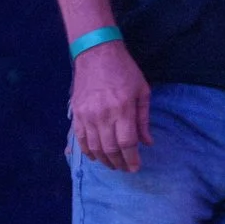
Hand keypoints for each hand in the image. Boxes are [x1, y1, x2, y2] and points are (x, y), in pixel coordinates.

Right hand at [71, 42, 152, 172]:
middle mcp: (103, 116)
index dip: (131, 158)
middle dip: (119, 162)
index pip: (126, 143)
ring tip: (112, 165)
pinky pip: (80, 138)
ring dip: (104, 160)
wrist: (96, 54)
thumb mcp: (142, 92)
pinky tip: (95, 156)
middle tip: (125, 168)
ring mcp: (87, 116)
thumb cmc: (124, 71)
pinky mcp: (77, 114)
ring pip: (94, 147)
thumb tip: (147, 142)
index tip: (135, 167)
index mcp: (122, 110)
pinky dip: (87, 150)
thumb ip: (143, 119)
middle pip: (110, 148)